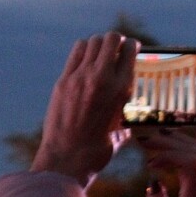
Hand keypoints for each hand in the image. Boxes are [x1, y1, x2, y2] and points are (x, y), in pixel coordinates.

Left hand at [31, 32, 138, 187]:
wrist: (67, 158)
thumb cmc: (98, 150)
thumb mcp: (121, 129)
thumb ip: (126, 113)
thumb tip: (130, 111)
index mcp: (122, 89)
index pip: (129, 49)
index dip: (132, 45)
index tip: (130, 48)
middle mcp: (102, 78)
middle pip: (111, 38)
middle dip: (115, 40)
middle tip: (114, 49)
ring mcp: (81, 77)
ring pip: (92, 42)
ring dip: (99, 44)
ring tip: (99, 54)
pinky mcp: (64, 81)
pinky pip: (76, 53)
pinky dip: (83, 52)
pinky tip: (85, 62)